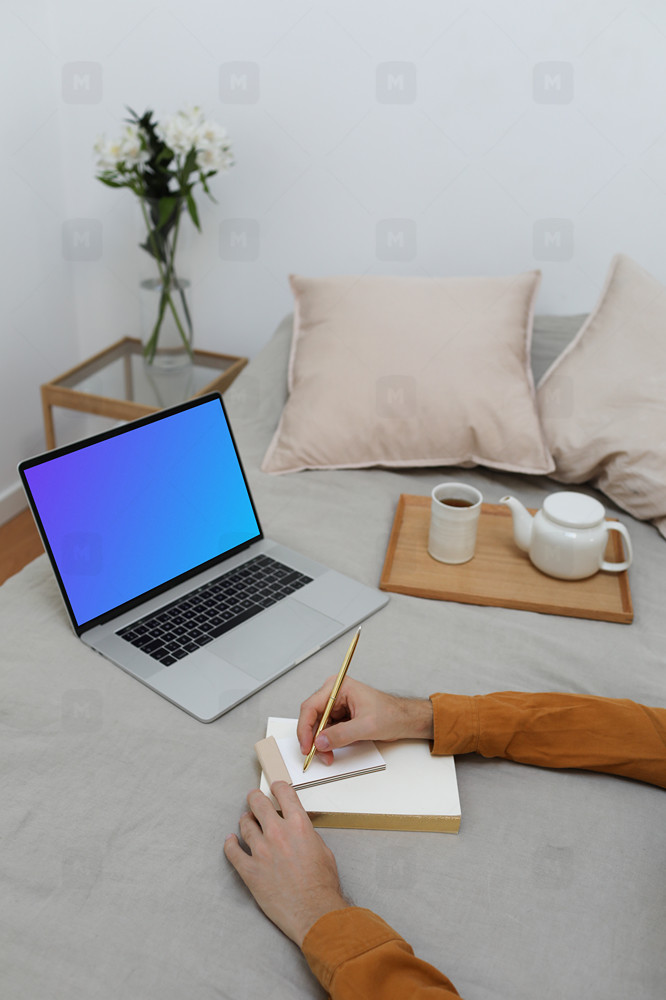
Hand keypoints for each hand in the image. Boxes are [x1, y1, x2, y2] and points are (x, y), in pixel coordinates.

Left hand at [224, 782, 348, 946]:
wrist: (314, 912)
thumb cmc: (322, 885)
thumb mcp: (323, 850)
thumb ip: (307, 836)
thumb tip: (298, 832)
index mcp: (298, 825)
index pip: (284, 794)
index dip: (278, 787)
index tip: (275, 788)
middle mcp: (277, 833)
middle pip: (258, 804)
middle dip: (255, 798)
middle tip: (253, 799)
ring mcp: (261, 851)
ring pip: (245, 825)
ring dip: (246, 821)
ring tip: (246, 821)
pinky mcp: (249, 870)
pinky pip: (232, 852)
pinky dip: (230, 844)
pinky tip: (230, 841)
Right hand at [297, 677, 433, 764]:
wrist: (404, 720)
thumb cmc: (391, 714)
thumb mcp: (366, 726)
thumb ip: (342, 734)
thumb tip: (320, 742)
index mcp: (338, 687)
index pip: (311, 707)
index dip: (305, 728)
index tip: (307, 746)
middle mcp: (334, 693)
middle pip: (311, 717)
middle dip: (313, 738)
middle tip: (315, 754)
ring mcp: (336, 705)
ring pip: (317, 726)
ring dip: (320, 743)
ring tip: (327, 755)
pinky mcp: (340, 716)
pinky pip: (326, 730)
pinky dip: (327, 743)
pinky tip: (331, 751)